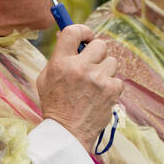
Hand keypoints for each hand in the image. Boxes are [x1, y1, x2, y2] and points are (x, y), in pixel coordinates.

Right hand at [37, 24, 123, 152]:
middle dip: (97, 52)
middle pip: (99, 44)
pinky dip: (111, 86)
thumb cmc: (55, 105)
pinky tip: (101, 95)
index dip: (83, 30)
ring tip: (95, 83)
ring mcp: (98, 79)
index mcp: (61, 63)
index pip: (73, 31)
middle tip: (92, 62)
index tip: (86, 36)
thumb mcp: (46, 78)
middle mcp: (80, 67)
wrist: (68, 133)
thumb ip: (58, 57)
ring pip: (112, 61)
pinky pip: (118, 79)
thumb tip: (70, 38)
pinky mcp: (111, 90)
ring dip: (105, 70)